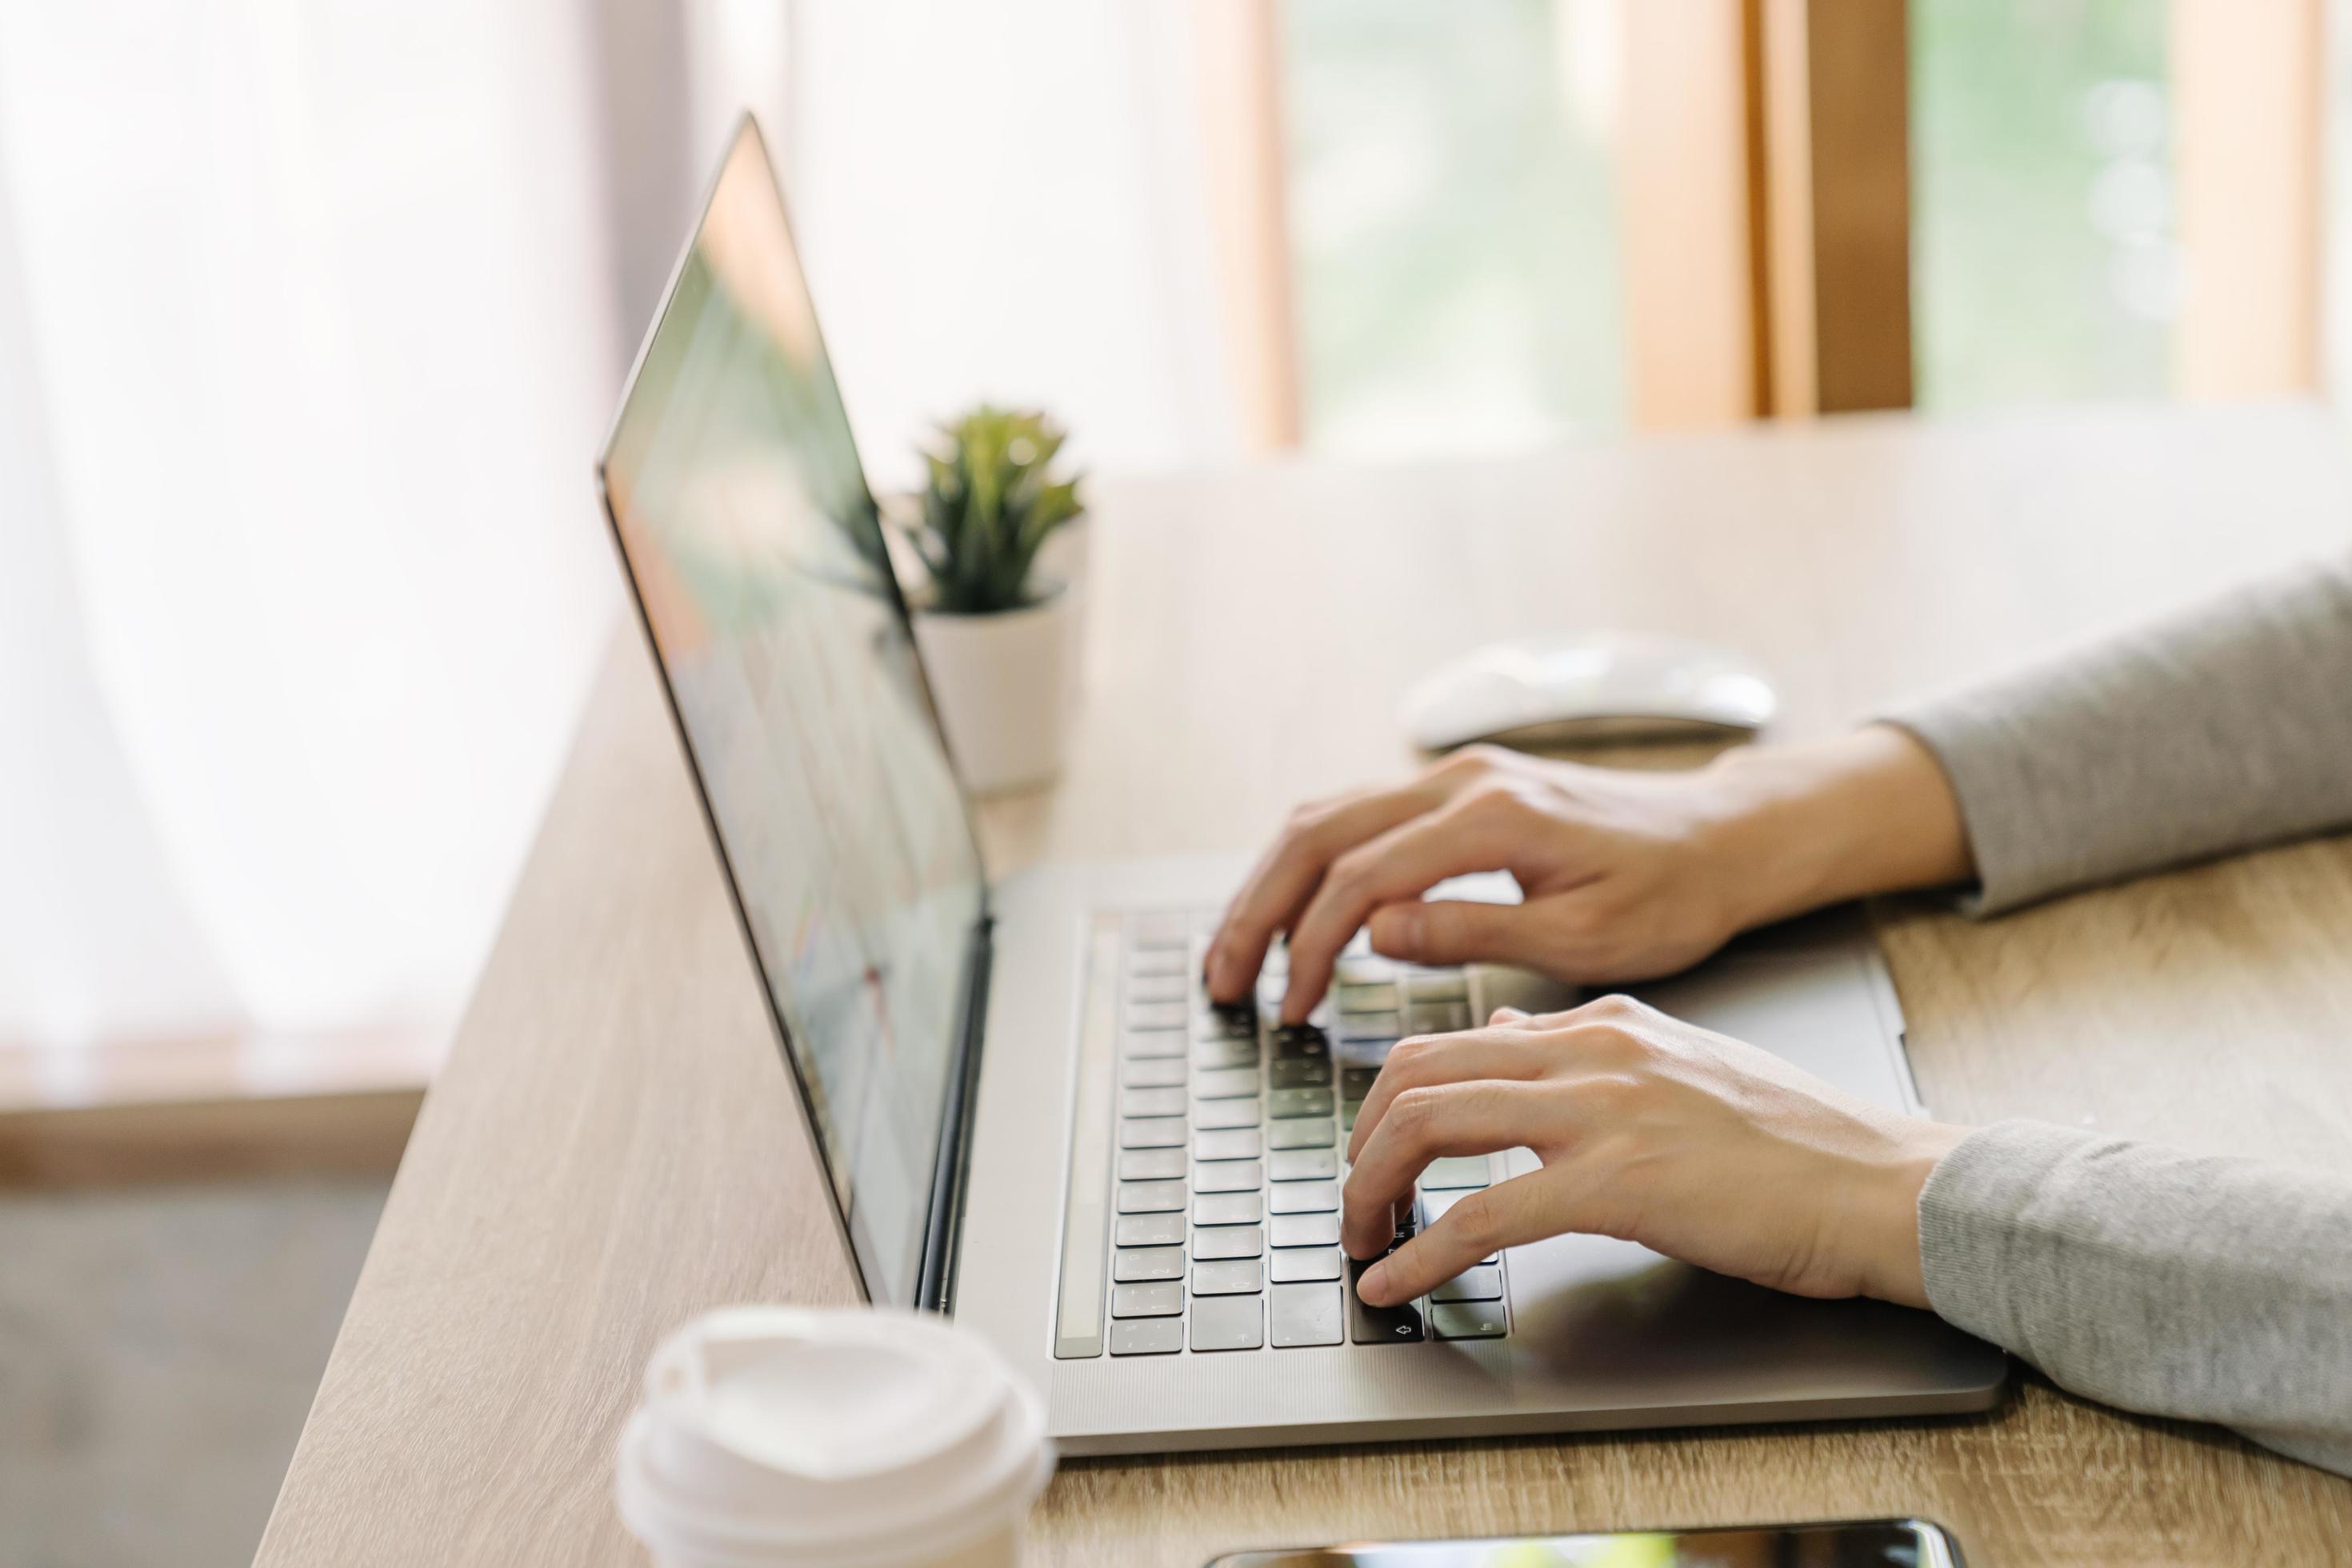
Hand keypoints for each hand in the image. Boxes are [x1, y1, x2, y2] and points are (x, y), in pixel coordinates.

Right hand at [1205, 727, 1971, 1021]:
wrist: (1723, 839)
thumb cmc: (1672, 895)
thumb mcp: (1584, 936)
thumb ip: (1472, 932)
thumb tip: (1373, 935)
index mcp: (1492, 816)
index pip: (1361, 878)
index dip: (1310, 945)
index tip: (1291, 1009)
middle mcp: (1462, 779)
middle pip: (1319, 834)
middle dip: (1259, 909)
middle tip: (1224, 982)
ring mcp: (1457, 775)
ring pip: (1327, 817)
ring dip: (1272, 884)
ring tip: (1239, 955)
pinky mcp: (1460, 788)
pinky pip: (1358, 816)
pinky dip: (1311, 866)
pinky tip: (1295, 916)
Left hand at [1341, 996, 1968, 1309]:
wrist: (1885, 1183)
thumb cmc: (1799, 1145)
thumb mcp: (1680, 1067)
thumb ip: (1587, 1052)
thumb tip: (1501, 1040)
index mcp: (1603, 1022)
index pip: (1456, 1039)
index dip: (1395, 1100)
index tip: (1375, 1151)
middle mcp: (1591, 1049)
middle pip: (1418, 1069)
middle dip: (1362, 1140)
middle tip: (1352, 1201)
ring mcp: (1602, 1110)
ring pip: (1430, 1123)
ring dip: (1370, 1189)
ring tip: (1358, 1241)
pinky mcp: (1619, 1181)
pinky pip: (1482, 1214)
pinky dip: (1419, 1253)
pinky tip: (1395, 1285)